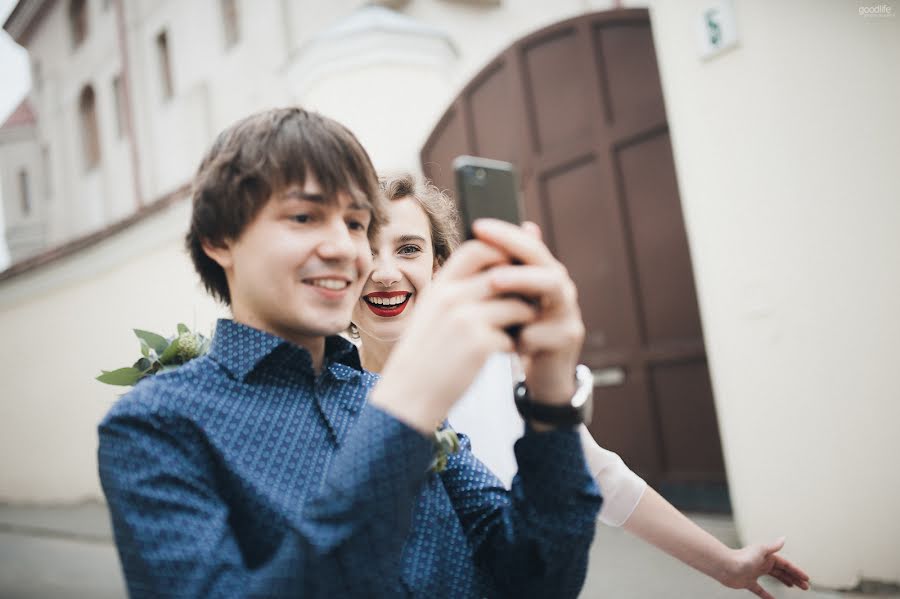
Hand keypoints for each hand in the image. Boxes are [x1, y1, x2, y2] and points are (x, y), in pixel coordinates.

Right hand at [370, 238, 537, 433]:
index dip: (500, 254)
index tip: (512, 269)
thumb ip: (456, 291)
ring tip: (516, 331)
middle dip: (522, 288)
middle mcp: (451, 297)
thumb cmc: (423, 354)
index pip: (477, 249)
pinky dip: (515, 345)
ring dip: (523, 319)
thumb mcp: (431, 313)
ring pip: (517, 305)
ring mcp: (466, 320)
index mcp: (439, 286)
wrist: (408, 394)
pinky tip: (505, 352)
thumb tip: (492, 273)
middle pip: (504, 275)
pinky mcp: (480, 345)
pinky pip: (515, 336)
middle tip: (526, 302)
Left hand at [472, 219, 583, 406]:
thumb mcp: (505, 303)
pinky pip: (549, 332)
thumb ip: (498, 273)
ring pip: (553, 289)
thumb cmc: (518, 332)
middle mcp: (559, 287)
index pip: (528, 244)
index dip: (505, 234)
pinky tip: (509, 341)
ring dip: (523, 281)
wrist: (540, 374)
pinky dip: (527, 335)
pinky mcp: (569, 338)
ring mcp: (568, 310)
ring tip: (494, 282)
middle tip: (485, 245)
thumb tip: (480, 237)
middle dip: (516, 251)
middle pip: (544, 260)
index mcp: (543, 274)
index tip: (477, 226)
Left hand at [723, 537, 810, 598]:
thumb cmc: (742, 558)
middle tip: (805, 586)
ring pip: (774, 578)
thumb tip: (784, 538)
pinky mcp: (748, 582)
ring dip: (785, 582)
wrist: (726, 567)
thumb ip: (773, 547)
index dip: (796, 571)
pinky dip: (767, 595)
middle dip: (794, 578)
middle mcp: (762, 563)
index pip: (786, 565)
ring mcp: (756, 573)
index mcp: (767, 557)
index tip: (806, 578)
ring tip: (794, 587)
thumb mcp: (761, 551)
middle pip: (782, 571)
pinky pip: (760, 590)